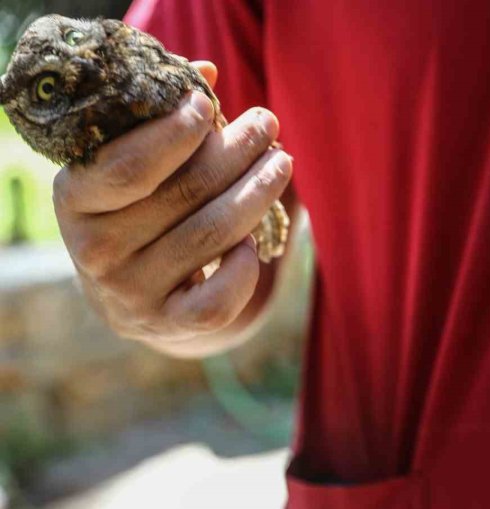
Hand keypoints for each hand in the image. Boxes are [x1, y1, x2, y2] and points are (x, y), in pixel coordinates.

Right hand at [53, 62, 292, 344]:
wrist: (130, 294)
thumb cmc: (138, 208)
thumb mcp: (132, 164)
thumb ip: (163, 120)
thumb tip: (207, 71)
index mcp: (75, 199)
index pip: (128, 167)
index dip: (173, 134)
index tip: (210, 105)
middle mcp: (96, 251)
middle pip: (185, 194)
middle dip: (236, 152)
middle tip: (268, 123)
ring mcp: (131, 293)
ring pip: (213, 237)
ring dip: (258, 193)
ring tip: (282, 162)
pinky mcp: (168, 324)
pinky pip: (219, 300)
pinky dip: (245, 270)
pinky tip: (255, 242)